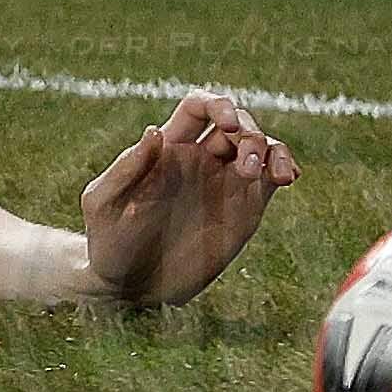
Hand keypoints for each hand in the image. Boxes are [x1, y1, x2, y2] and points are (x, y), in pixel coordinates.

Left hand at [81, 93, 297, 307]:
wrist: (131, 286)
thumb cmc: (108, 240)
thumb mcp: (104, 202)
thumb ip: (127, 169)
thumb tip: (155, 132)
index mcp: (168, 147)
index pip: (198, 107)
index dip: (217, 105)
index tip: (228, 124)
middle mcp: (200, 159)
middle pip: (236, 123)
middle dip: (250, 133)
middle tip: (246, 166)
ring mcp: (224, 183)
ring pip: (260, 146)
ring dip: (271, 149)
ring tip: (272, 174)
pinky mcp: (244, 211)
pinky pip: (269, 179)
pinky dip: (284, 168)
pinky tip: (288, 176)